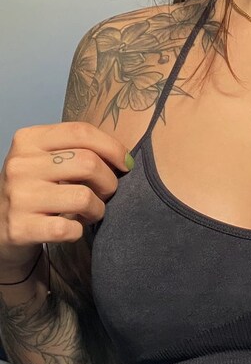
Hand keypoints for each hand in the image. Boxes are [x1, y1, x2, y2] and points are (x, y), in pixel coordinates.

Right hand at [0, 123, 132, 274]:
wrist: (0, 224)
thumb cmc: (36, 187)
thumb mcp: (46, 158)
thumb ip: (77, 148)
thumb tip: (124, 157)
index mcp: (28, 139)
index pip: (81, 132)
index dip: (113, 147)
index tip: (126, 163)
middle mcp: (20, 165)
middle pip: (88, 163)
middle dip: (109, 181)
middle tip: (107, 192)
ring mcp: (18, 197)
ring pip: (83, 197)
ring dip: (98, 208)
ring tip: (91, 211)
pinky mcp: (19, 228)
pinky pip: (69, 228)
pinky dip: (79, 231)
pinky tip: (72, 227)